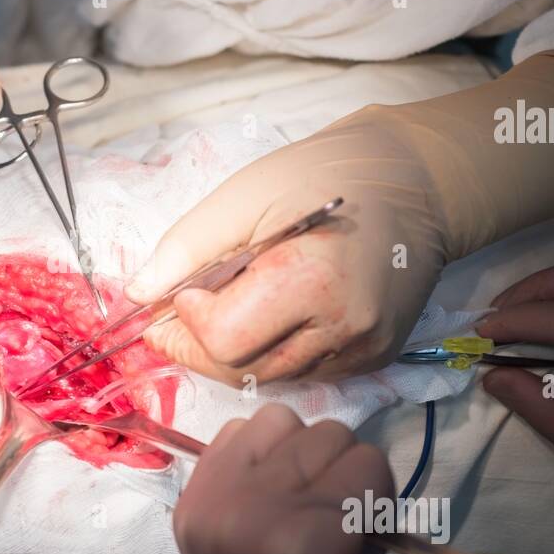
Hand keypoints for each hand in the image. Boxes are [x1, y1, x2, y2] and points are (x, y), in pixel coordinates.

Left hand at [128, 109, 446, 383]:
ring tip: (231, 306)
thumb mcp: (244, 194)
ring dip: (234, 352)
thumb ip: (187, 248)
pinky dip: (272, 352)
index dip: (189, 323)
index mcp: (313, 280)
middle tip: (185, 310)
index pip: (225, 340)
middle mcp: (346, 327)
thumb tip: (138, 295)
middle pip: (242, 370)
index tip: (183, 292)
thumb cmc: (324, 174)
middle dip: (200, 345)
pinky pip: (303, 373)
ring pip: (270, 379)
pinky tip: (272, 314)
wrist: (416, 181)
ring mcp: (364, 348)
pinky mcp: (375, 356)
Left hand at [173, 405, 477, 553]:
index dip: (379, 501)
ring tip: (302, 503)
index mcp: (306, 542)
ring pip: (283, 424)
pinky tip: (269, 494)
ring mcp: (214, 499)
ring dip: (302, 456)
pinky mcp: (190, 497)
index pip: (368, 464)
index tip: (364, 543)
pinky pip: (235, 431)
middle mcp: (252, 509)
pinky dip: (259, 452)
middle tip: (335, 527)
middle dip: (344, 477)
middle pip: (328, 437)